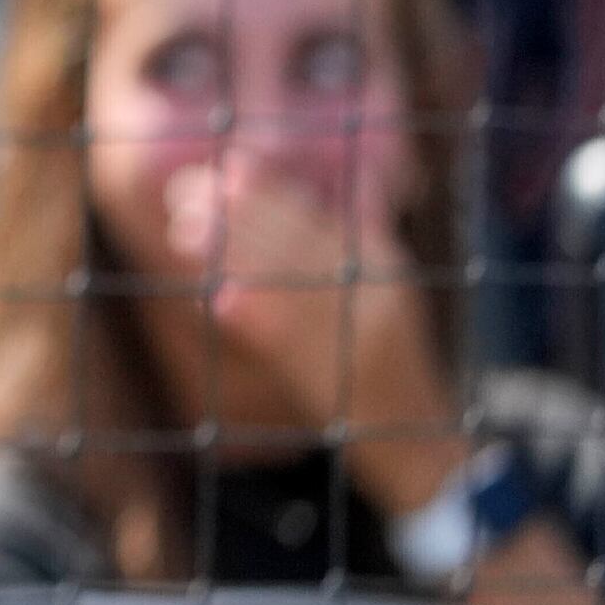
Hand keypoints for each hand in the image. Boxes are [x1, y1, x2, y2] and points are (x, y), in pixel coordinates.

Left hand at [181, 158, 455, 468]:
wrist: (421, 440)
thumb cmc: (389, 360)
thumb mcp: (385, 290)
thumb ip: (357, 240)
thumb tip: (343, 182)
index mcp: (386, 265)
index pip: (322, 217)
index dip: (273, 190)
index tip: (229, 164)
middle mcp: (377, 295)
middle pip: (300, 244)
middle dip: (241, 214)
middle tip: (185, 191)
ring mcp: (362, 338)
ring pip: (290, 286)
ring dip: (235, 255)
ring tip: (184, 233)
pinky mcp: (341, 381)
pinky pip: (291, 346)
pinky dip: (255, 320)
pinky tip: (216, 301)